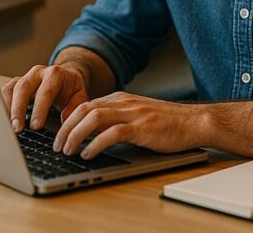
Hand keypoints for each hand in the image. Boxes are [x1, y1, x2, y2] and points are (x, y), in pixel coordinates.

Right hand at [0, 64, 90, 133]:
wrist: (65, 75)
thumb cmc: (71, 88)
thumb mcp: (80, 95)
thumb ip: (75, 107)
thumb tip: (66, 120)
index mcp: (55, 74)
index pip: (45, 91)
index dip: (40, 109)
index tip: (36, 126)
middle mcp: (38, 73)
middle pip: (23, 88)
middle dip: (19, 109)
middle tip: (17, 128)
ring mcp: (25, 77)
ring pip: (11, 89)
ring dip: (8, 108)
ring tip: (8, 127)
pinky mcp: (16, 83)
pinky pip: (6, 92)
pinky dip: (3, 106)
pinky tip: (4, 120)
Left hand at [53, 92, 205, 158]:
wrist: (195, 122)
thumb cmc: (168, 123)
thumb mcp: (138, 115)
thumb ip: (118, 118)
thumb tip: (93, 133)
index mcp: (121, 99)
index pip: (85, 105)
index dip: (68, 120)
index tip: (59, 135)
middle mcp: (124, 102)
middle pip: (84, 109)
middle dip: (66, 127)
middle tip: (57, 144)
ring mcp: (133, 114)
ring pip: (94, 118)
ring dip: (76, 135)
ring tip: (68, 150)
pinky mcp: (142, 128)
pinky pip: (112, 133)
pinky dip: (96, 143)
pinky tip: (88, 154)